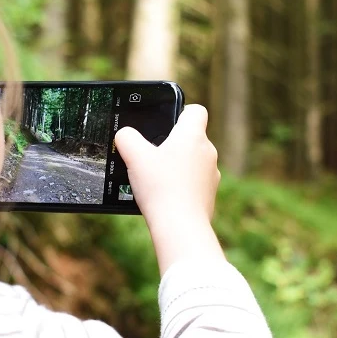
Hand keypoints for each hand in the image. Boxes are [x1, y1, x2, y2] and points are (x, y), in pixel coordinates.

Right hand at [115, 105, 224, 273]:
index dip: (181, 112)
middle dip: (173, 145)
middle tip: (152, 155)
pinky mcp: (209, 196)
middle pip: (192, 139)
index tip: (167, 122)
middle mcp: (208, 153)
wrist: (180, 226)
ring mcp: (211, 176)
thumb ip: (126, 138)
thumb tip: (125, 135)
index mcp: (192, 136)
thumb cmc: (160, 187)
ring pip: (193, 163)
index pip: (195, 111)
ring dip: (178, 167)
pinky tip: (164, 197)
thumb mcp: (134, 156)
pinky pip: (194, 185)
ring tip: (156, 179)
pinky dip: (181, 187)